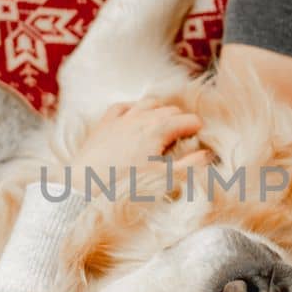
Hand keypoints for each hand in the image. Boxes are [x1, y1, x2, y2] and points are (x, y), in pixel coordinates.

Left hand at [72, 101, 207, 191]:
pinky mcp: (105, 123)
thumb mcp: (164, 179)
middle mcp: (142, 117)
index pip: (190, 120)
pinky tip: (135, 118)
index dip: (198, 130)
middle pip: (171, 110)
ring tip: (164, 126)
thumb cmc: (125, 187)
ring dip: (160, 111)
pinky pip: (123, 106)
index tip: (199, 141)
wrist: (85, 188)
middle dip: (181, 121)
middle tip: (184, 138)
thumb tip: (207, 154)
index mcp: (159, 129)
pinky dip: (134, 109)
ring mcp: (122, 118)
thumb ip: (190, 166)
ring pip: (148, 103)